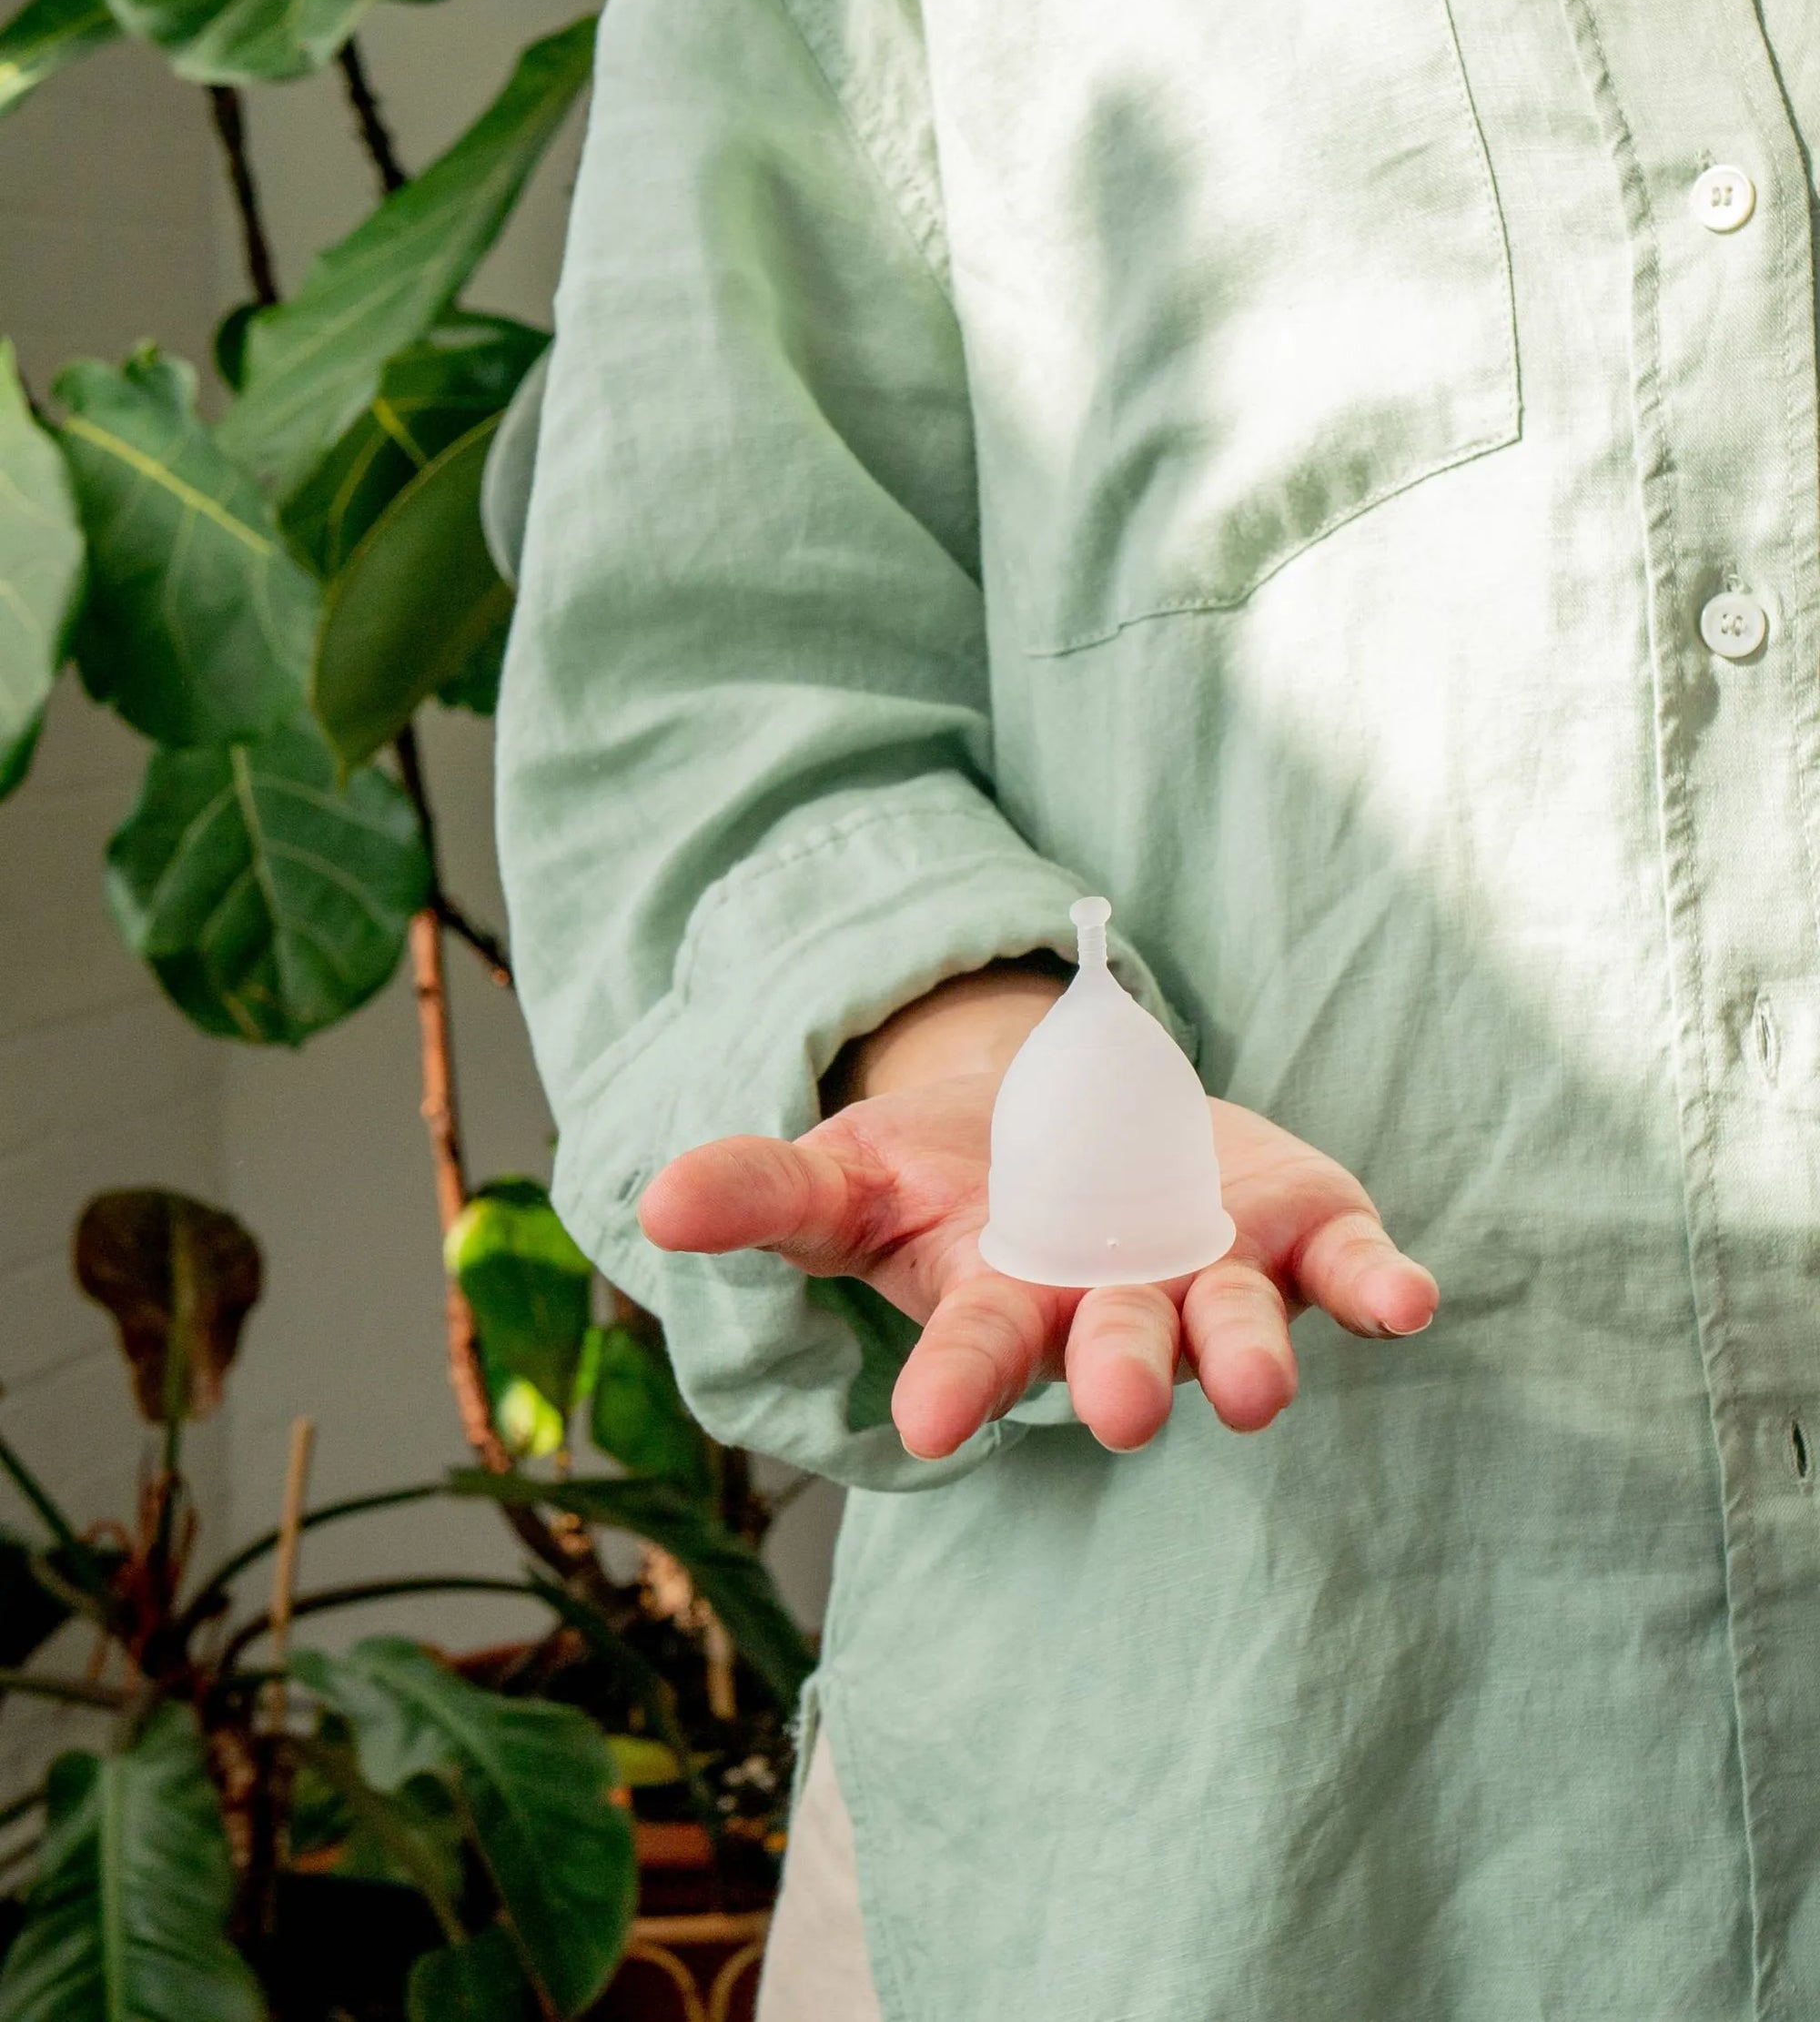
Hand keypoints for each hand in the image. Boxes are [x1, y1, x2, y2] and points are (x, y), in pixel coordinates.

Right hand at [638, 976, 1436, 1458]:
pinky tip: (1409, 1303)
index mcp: (1002, 1302)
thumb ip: (764, 1193)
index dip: (953, 1383)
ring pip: (1231, 1325)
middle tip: (1117, 1410)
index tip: (928, 1427)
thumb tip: (650, 1203)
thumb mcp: (849, 1172)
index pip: (972, 1350)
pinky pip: (1346, 1269)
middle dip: (1116, 1376)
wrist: (1071, 1127)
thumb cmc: (951, 1176)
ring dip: (1247, 1355)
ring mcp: (1210, 1274)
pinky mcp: (1295, 1235)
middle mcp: (1111, 1305)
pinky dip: (1376, 1287)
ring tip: (1258, 1393)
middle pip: (1113, 1347)